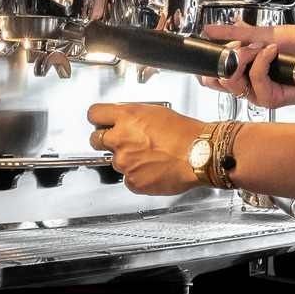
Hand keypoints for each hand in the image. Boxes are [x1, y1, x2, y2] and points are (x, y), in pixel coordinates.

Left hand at [88, 102, 206, 195]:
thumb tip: (123, 120)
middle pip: (95, 139)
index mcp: (126, 117)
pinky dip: (137, 176)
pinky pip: (128, 178)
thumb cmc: (185, 133)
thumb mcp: (156, 112)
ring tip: (149, 156)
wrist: (200, 155)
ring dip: (126, 159)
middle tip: (122, 141)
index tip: (100, 122)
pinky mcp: (133, 181)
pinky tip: (152, 169)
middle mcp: (121, 139)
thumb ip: (133, 116)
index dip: (98, 119)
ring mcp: (124, 162)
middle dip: (105, 140)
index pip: (94, 114)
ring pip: (114, 161)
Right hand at [197, 23, 294, 109]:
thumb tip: (210, 29)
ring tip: (261, 48)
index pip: (213, 76)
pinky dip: (262, 62)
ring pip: (233, 81)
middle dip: (226, 56)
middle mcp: (248, 85)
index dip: (205, 66)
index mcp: (244, 71)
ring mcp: (258, 94)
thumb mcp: (265, 34)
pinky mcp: (270, 100)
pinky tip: (274, 52)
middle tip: (240, 45)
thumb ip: (238, 35)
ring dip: (244, 58)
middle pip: (217, 80)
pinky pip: (255, 80)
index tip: (207, 48)